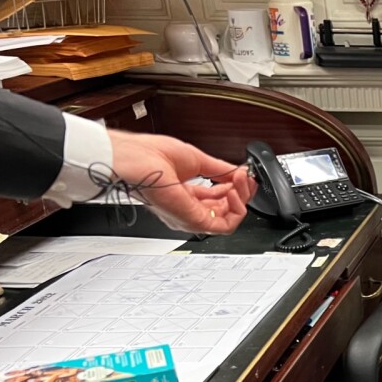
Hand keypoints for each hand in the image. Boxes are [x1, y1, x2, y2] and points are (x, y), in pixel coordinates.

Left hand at [108, 130, 255, 234]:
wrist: (136, 160)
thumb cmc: (149, 156)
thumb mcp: (196, 160)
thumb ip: (220, 169)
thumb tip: (239, 172)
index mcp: (185, 195)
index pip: (218, 199)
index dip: (235, 187)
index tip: (243, 175)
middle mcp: (188, 210)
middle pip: (227, 210)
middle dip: (242, 192)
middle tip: (245, 176)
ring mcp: (190, 217)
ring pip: (230, 219)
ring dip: (242, 198)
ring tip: (241, 180)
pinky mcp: (194, 221)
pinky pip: (227, 225)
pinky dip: (237, 208)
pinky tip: (235, 190)